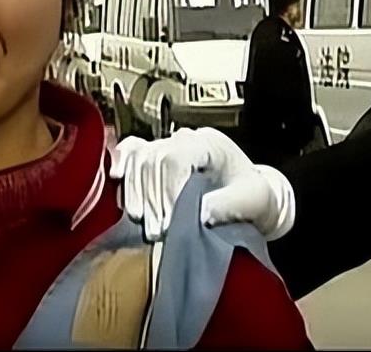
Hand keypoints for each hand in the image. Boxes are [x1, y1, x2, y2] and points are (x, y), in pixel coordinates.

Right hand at [109, 127, 294, 241]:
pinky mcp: (156, 154)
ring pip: (137, 157)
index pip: (175, 157)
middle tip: (155, 231)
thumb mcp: (254, 201)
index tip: (168, 220)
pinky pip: (131, 151)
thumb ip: (230, 205)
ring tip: (141, 220)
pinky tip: (116, 179)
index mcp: (209, 143)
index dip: (166, 189)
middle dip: (150, 198)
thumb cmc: (254, 196)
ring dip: (135, 191)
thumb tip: (201, 212)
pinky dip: (121, 163)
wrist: (249, 196)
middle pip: (152, 159)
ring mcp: (168, 144)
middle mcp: (185, 138)